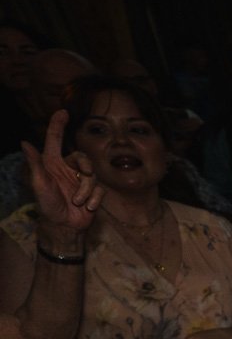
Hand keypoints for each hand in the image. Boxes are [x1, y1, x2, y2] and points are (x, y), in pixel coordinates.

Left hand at [22, 111, 101, 234]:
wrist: (64, 226)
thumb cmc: (47, 205)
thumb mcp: (39, 184)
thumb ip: (35, 164)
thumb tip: (24, 143)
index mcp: (52, 163)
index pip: (54, 139)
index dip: (58, 124)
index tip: (63, 112)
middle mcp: (67, 169)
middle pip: (82, 157)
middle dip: (86, 165)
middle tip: (85, 174)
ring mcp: (80, 181)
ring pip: (93, 175)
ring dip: (87, 190)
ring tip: (78, 202)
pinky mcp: (92, 193)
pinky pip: (100, 190)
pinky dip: (94, 199)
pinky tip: (88, 208)